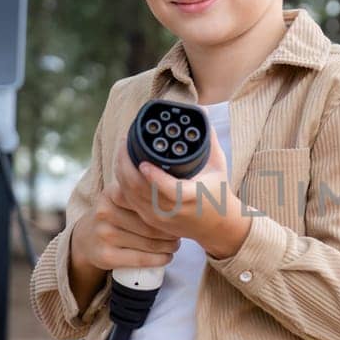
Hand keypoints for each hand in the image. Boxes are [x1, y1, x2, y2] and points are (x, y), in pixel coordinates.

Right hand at [68, 178, 179, 275]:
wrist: (86, 239)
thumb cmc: (114, 216)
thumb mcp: (121, 197)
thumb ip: (142, 190)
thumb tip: (179, 191)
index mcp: (111, 193)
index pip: (148, 201)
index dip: (168, 209)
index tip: (179, 214)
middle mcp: (105, 212)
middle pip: (150, 223)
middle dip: (171, 230)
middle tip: (181, 233)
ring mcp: (103, 235)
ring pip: (149, 242)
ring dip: (169, 246)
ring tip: (175, 244)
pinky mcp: (105, 255)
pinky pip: (141, 259)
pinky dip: (159, 259)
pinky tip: (167, 257)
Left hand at [114, 133, 248, 257]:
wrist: (217, 226)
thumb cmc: (218, 192)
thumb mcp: (218, 166)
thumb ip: (209, 140)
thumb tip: (201, 113)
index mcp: (191, 197)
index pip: (168, 190)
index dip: (153, 177)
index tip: (143, 161)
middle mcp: (172, 210)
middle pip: (140, 190)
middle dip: (126, 164)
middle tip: (124, 142)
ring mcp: (159, 218)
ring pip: (129, 195)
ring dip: (120, 171)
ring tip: (121, 150)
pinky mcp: (151, 221)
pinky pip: (128, 201)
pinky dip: (122, 183)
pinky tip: (122, 168)